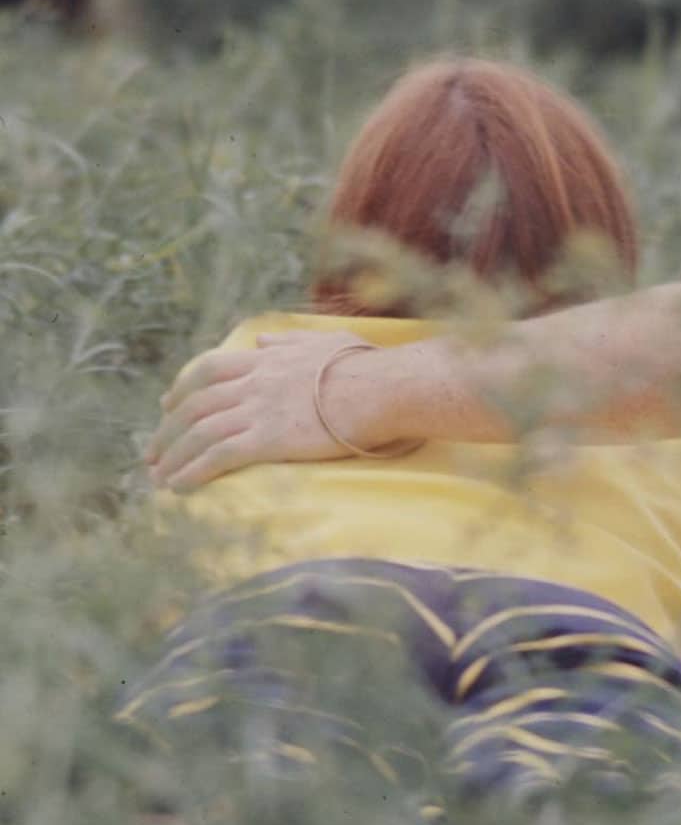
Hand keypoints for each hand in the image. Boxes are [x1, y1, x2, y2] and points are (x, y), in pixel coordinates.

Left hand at [146, 330, 387, 491]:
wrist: (384, 389)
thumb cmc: (366, 368)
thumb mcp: (325, 340)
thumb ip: (288, 340)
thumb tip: (263, 336)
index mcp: (266, 359)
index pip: (210, 369)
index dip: (183, 387)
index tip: (168, 404)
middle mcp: (254, 382)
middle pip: (194, 403)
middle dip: (167, 430)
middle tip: (152, 453)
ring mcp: (259, 409)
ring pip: (199, 431)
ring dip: (173, 456)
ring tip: (158, 478)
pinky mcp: (268, 438)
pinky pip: (218, 455)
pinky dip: (193, 471)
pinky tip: (179, 487)